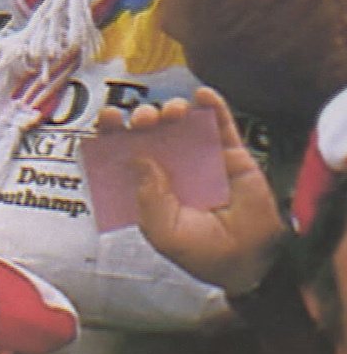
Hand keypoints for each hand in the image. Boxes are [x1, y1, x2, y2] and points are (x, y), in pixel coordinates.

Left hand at [96, 86, 286, 295]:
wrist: (245, 258)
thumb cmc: (199, 250)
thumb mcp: (163, 231)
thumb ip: (148, 196)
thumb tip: (139, 157)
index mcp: (145, 189)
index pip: (122, 157)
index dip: (112, 136)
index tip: (108, 119)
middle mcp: (170, 170)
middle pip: (150, 135)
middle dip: (142, 120)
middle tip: (143, 119)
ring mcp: (200, 160)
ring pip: (182, 125)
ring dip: (173, 111)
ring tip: (172, 111)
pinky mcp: (231, 155)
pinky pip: (222, 126)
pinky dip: (213, 108)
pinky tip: (203, 96)